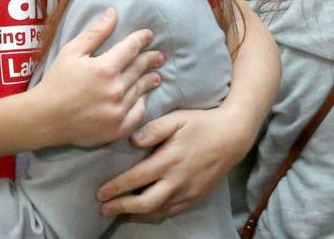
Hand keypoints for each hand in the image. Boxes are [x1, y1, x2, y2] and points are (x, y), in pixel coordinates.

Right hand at [34, 7, 163, 146]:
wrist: (45, 118)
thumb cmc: (57, 81)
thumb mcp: (72, 51)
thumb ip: (95, 33)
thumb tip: (113, 13)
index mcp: (105, 67)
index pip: (132, 48)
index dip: (142, 39)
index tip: (148, 35)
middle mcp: (116, 89)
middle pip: (139, 68)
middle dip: (150, 59)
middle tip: (159, 55)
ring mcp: (119, 111)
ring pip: (141, 90)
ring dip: (150, 80)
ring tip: (156, 76)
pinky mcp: (118, 128)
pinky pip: (138, 113)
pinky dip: (142, 103)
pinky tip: (143, 98)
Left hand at [97, 106, 249, 219]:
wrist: (232, 136)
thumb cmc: (200, 123)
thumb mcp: (176, 118)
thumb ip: (153, 129)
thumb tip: (131, 141)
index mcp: (169, 160)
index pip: (136, 179)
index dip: (116, 188)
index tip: (100, 192)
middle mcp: (177, 181)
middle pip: (145, 203)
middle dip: (121, 207)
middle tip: (103, 209)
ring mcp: (188, 192)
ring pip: (158, 212)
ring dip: (136, 214)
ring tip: (119, 213)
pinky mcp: (196, 197)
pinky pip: (171, 211)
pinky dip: (154, 215)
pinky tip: (144, 213)